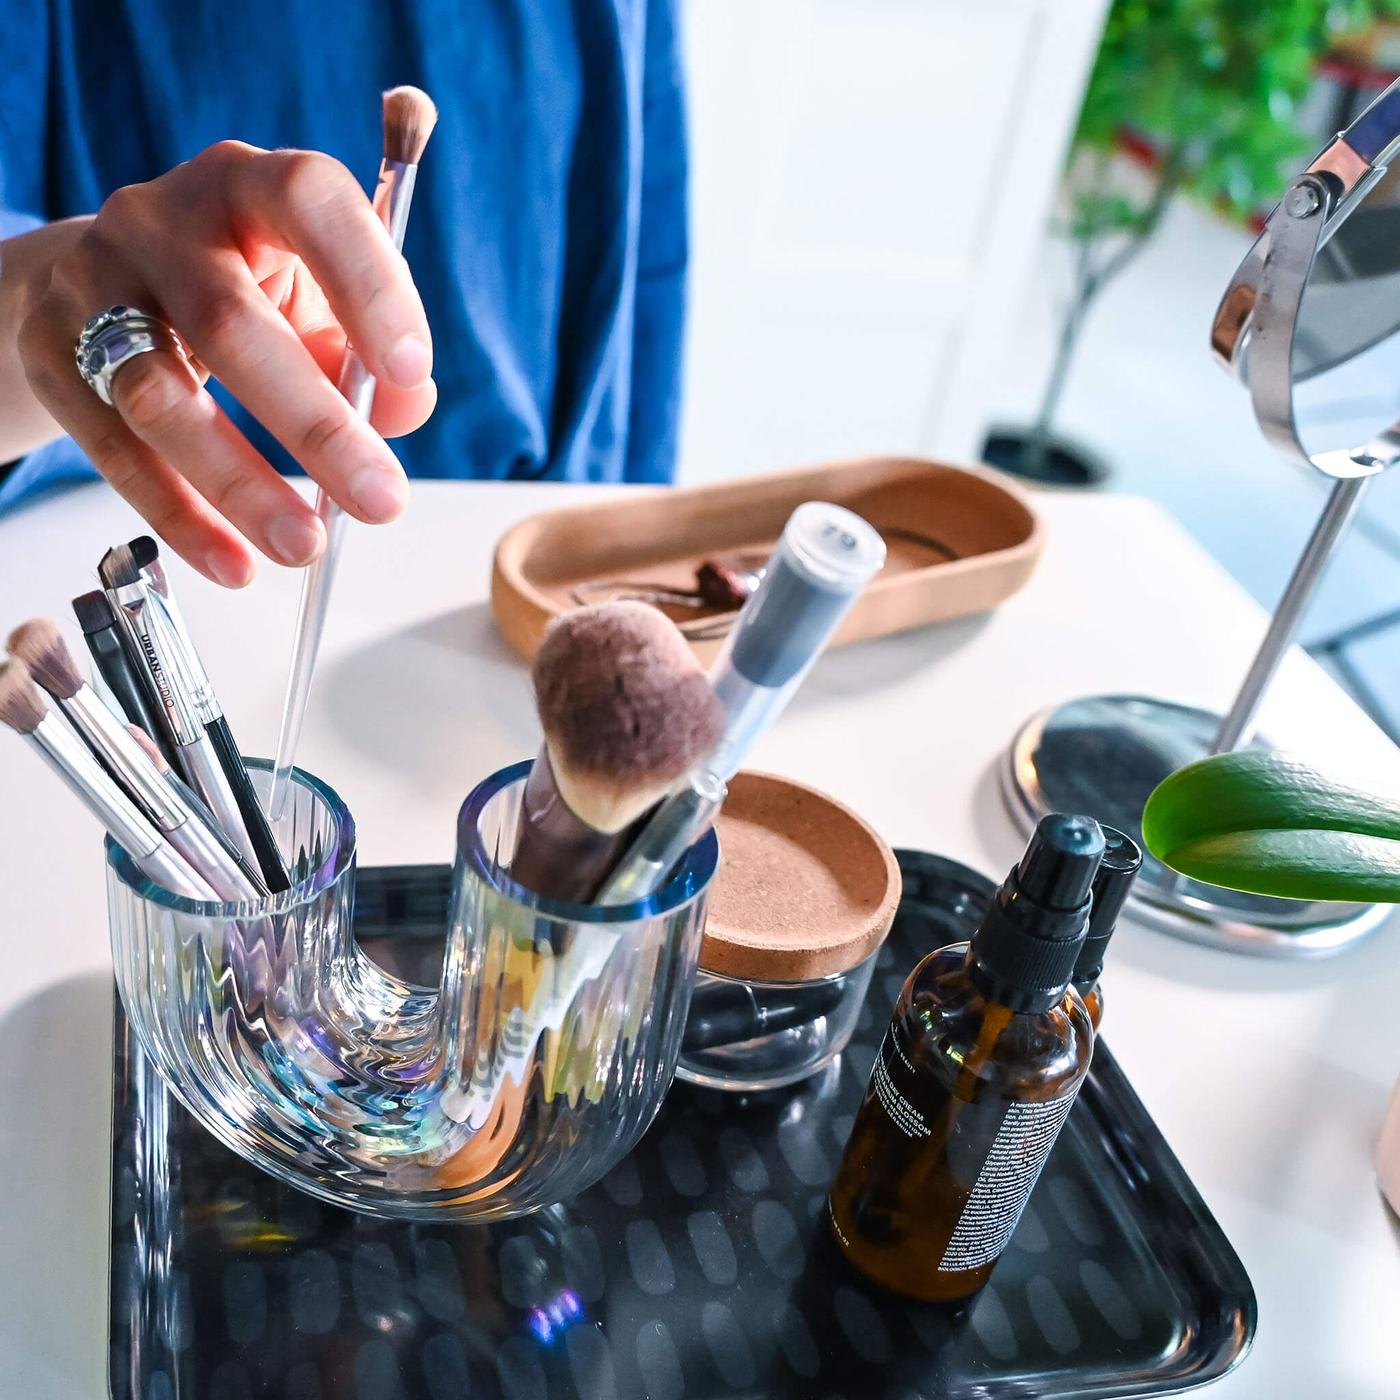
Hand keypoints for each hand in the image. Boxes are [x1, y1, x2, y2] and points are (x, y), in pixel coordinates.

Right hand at [16, 141, 435, 585]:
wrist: (105, 282)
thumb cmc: (242, 289)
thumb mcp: (315, 303)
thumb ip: (369, 354)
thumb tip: (402, 410)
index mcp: (247, 187)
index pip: (307, 203)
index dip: (366, 285)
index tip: (409, 371)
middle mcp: (160, 222)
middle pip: (230, 323)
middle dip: (315, 426)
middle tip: (381, 500)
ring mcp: (93, 283)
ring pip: (160, 395)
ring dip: (242, 485)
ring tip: (307, 546)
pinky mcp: (52, 353)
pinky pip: (116, 450)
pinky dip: (180, 517)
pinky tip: (234, 563)